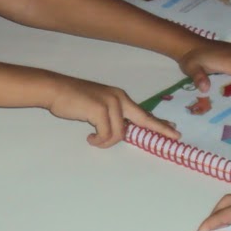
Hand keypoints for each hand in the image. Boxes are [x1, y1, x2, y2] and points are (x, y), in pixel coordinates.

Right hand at [47, 76, 177, 146]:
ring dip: (106, 141)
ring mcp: (111, 103)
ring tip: (94, 138)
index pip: (143, 113)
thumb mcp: (97, 106)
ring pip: (119, 133)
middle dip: (160, 129)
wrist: (55, 89)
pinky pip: (106, 134)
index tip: (173, 129)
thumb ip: (112, 116)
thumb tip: (122, 131)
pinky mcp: (100, 110)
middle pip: (144, 119)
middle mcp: (119, 98)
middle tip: (175, 136)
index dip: (159, 123)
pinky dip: (98, 140)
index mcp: (119, 97)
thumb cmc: (73, 99)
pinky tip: (89, 137)